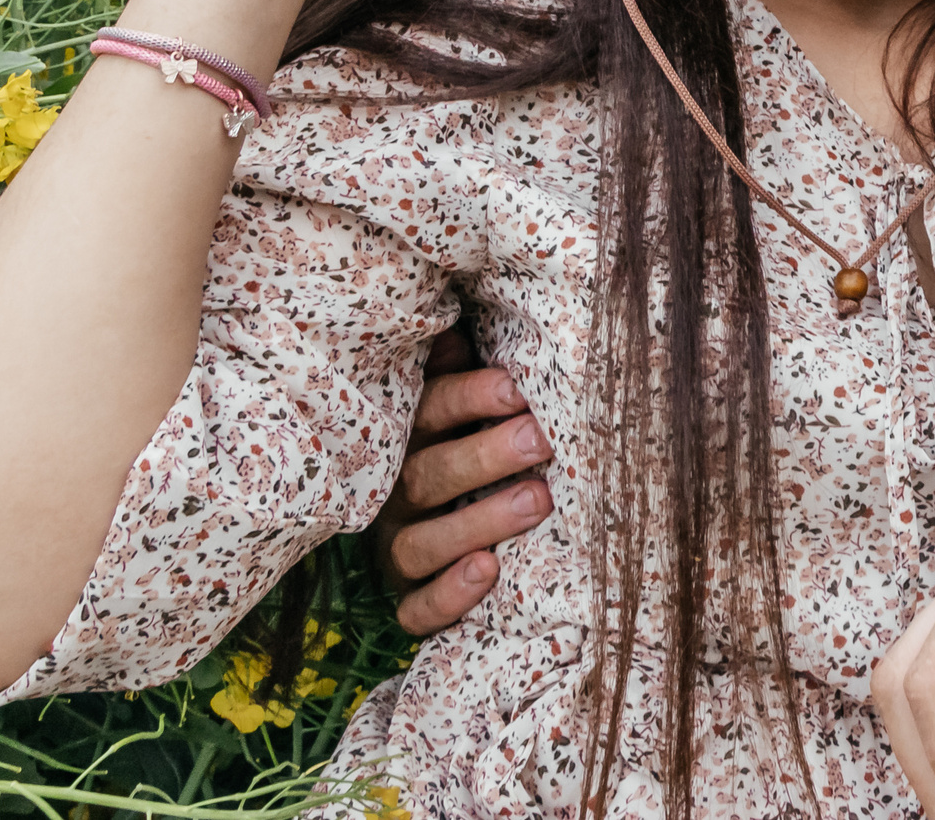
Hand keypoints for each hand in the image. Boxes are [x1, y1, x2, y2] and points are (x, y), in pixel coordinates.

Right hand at [370, 332, 552, 635]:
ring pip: (421, 543)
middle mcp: (394, 493)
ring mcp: (397, 547)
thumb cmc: (467, 437)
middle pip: (427, 476)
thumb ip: (459, 366)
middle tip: (540, 439)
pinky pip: (415, 611)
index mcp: (407, 436)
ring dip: (478, 522)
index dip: (469, 398)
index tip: (517, 389)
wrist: (443, 513)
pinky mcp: (407, 599)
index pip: (429, 411)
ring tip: (537, 500)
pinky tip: (489, 572)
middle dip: (484, 456)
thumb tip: (460, 324)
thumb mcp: (458, 396)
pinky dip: (448, 597)